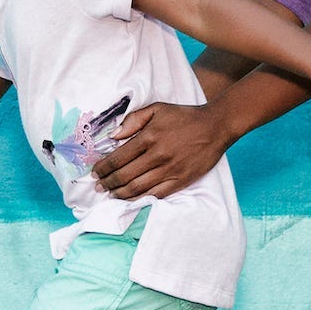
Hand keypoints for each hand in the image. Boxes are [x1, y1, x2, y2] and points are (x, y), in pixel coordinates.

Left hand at [91, 102, 233, 200]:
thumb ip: (133, 120)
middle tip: (98, 186)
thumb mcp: (157, 109)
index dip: (103, 167)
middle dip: (108, 183)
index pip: (118, 157)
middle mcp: (157, 156)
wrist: (215, 126)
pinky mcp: (181, 180)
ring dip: (120, 193)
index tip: (95, 172)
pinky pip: (156, 194)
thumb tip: (113, 136)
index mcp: (149, 137)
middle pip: (125, 175)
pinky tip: (131, 200)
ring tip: (110, 195)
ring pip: (138, 188)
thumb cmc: (184, 116)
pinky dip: (140, 199)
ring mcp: (169, 170)